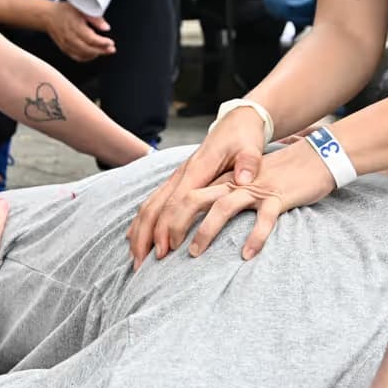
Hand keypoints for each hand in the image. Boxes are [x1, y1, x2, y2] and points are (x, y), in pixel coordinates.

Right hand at [45, 0, 116, 59]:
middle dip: (101, 50)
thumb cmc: (64, 11)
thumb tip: (106, 27)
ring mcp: (66, 44)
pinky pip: (77, 57)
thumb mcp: (82, 9)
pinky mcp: (64, 49)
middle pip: (88, 49)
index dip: (102, 42)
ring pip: (83, 55)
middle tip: (111, 49)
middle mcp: (70, 37)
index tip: (110, 42)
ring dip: (95, 54)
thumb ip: (95, 18)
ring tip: (104, 51)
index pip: (91, 39)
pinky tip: (93, 54)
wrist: (48, 16)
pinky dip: (86, 57)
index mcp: (75, 26)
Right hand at [127, 104, 267, 262]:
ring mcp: (177, 177)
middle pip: (155, 207)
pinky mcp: (178, 180)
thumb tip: (244, 179)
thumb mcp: (251, 147)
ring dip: (140, 232)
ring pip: (150, 205)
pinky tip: (138, 238)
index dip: (169, 227)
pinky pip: (154, 202)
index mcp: (198, 169)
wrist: (237, 122)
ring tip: (136, 259)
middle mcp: (182, 173)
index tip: (166, 250)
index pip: (178, 202)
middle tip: (141, 264)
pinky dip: (143, 222)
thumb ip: (249, 163)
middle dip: (146, 236)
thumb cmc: (244, 138)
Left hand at [165, 136, 336, 261]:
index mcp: (220, 181)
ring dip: (206, 230)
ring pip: (223, 206)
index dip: (162, 221)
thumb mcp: (242, 188)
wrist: (312, 159)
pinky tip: (247, 254)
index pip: (181, 197)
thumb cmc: (274, 179)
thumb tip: (193, 230)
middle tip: (162, 255)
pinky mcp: (278, 197)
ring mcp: (255, 189)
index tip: (151, 248)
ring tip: (194, 254)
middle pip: (192, 199)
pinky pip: (265, 218)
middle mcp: (232, 183)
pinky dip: (255, 236)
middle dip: (173, 226)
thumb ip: (219, 203)